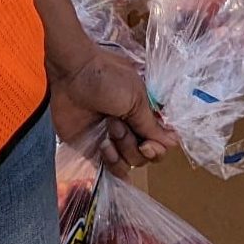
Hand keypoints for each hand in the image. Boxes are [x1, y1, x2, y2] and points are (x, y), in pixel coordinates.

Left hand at [49, 44, 172, 174]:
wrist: (72, 73)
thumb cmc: (107, 78)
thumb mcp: (136, 98)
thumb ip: (152, 126)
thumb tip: (172, 144)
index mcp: (143, 115)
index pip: (160, 143)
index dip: (157, 148)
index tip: (147, 143)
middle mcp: (130, 130)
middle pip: (145, 157)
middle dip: (133, 144)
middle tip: (117, 123)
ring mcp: (111, 140)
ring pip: (129, 164)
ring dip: (121, 149)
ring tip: (108, 127)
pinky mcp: (91, 149)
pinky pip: (109, 169)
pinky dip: (111, 164)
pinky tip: (104, 148)